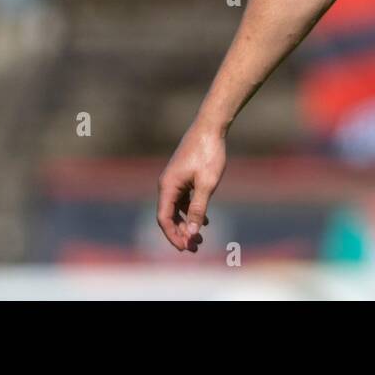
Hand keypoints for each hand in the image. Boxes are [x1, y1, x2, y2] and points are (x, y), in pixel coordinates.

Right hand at [157, 124, 225, 252]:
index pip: (164, 219)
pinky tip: (205, 220)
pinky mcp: (182, 175)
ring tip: (201, 238)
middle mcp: (167, 184)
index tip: (185, 248)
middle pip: (169, 216)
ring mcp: (174, 179)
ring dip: (187, 224)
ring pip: (176, 208)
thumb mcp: (206, 184)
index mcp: (168, 186)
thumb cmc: (208, 153)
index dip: (172, 236)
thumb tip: (191, 233)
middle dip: (180, 233)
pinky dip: (191, 211)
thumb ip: (198, 209)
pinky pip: (183, 199)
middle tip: (195, 248)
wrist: (210, 126)